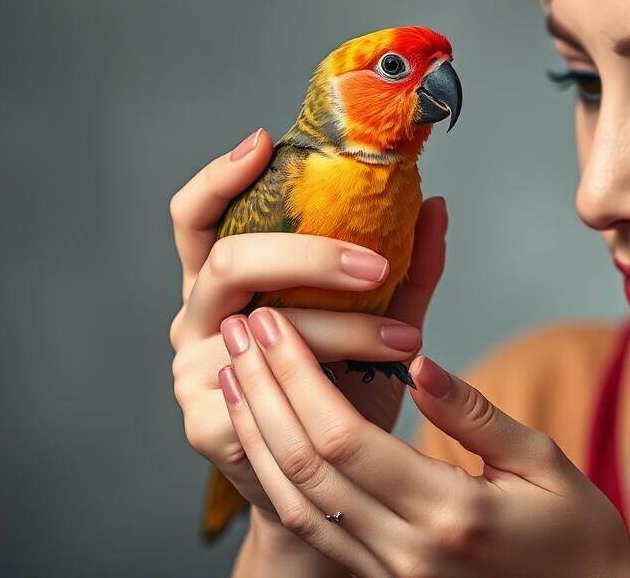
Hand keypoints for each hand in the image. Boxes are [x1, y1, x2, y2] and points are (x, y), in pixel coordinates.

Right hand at [169, 127, 449, 514]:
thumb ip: (404, 268)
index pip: (197, 216)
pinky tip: (377, 376)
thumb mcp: (375, 319)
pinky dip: (334, 374)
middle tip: (376, 264)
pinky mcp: (207, 422)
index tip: (263, 144)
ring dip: (342, 326)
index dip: (220, 177)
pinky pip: (269, 387)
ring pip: (264, 326)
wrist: (325, 484)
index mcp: (222, 282)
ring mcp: (194, 370)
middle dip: (308, 255)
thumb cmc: (343, 389)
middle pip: (228, 260)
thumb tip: (435, 205)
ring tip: (405, 333)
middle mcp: (198, 317)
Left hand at [218, 307, 629, 577]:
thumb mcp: (545, 464)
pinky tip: (266, 434)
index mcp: (449, 514)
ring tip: (236, 374)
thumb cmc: (580, 538)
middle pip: (307, 467)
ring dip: (258, 434)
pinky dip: (279, 477)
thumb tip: (416, 361)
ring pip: (297, 503)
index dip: (297, 377)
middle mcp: (406, 553)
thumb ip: (474, 415)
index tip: (273, 322)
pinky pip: (315, 530)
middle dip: (263, 393)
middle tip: (238, 331)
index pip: (345, 439)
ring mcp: (390, 576)